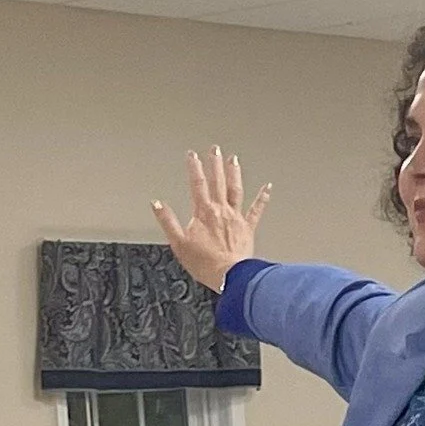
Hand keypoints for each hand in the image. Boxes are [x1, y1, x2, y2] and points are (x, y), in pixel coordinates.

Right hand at [152, 146, 270, 291]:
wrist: (229, 276)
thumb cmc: (205, 263)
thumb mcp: (178, 243)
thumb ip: (167, 221)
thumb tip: (157, 204)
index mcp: (203, 212)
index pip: (197, 184)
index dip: (194, 167)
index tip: (192, 155)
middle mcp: (221, 210)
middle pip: (217, 181)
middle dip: (215, 163)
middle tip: (215, 149)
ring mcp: (236, 218)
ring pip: (236, 190)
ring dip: (234, 173)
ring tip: (234, 160)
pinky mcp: (248, 228)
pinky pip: (257, 210)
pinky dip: (263, 198)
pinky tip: (267, 188)